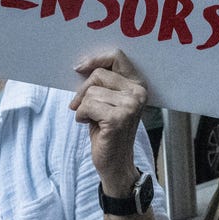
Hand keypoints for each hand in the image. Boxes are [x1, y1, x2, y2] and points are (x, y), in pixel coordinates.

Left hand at [71, 49, 146, 194]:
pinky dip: (81, 116)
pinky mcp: (118, 119)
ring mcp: (130, 106)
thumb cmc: (108, 130)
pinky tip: (88, 124)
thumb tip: (81, 66)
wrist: (115, 162)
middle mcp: (138, 93)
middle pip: (98, 75)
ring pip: (91, 92)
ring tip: (91, 119)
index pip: (117, 57)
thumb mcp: (109, 101)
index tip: (79, 67)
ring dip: (83, 107)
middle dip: (83, 91)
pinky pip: (87, 106)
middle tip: (81, 106)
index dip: (96, 59)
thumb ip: (103, 82)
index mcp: (138, 85)